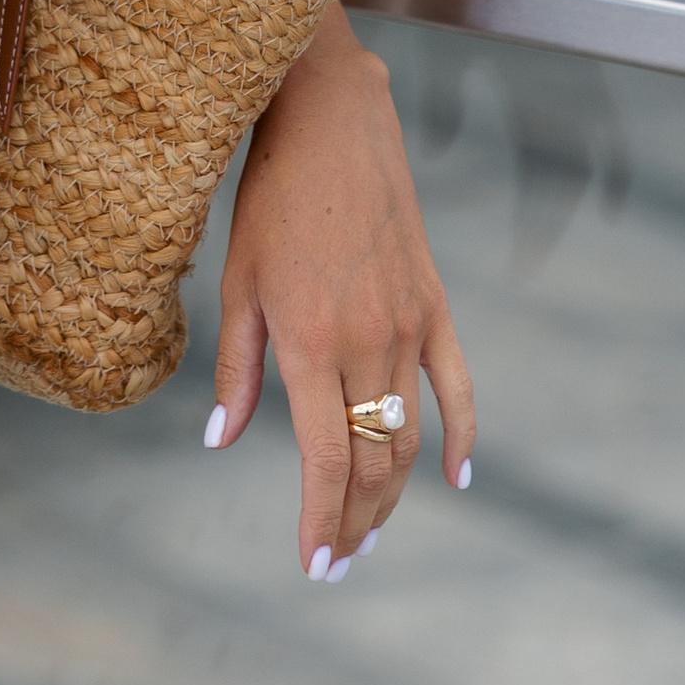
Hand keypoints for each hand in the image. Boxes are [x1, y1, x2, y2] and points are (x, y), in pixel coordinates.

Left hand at [204, 2, 473, 579]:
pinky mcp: (435, 302)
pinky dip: (462, 437)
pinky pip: (458, 386)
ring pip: (409, 433)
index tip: (313, 564)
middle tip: (339, 561)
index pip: (326, 459)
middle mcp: (367, 339)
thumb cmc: (270, 197)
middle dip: (355, 522)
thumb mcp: (238, 281)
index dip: (321, 520)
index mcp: (310, 340)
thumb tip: (221, 442)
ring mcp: (409, 323)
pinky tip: (456, 477)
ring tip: (371, 531)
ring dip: (393, 493)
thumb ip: (237, 369)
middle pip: (373, 460)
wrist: (331, 120)